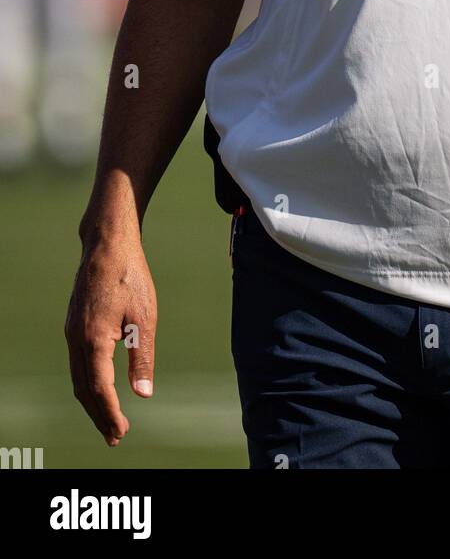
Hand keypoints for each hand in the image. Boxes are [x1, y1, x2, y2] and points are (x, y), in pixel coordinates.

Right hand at [65, 233, 156, 445]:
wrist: (108, 244)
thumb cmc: (130, 276)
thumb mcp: (144, 317)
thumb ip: (142, 357)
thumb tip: (143, 394)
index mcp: (93, 340)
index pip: (99, 389)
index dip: (110, 414)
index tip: (122, 433)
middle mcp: (76, 339)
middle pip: (84, 389)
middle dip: (98, 415)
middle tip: (114, 437)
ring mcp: (72, 331)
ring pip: (78, 377)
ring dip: (92, 401)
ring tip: (108, 420)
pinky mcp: (74, 324)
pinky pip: (77, 363)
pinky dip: (87, 382)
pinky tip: (100, 387)